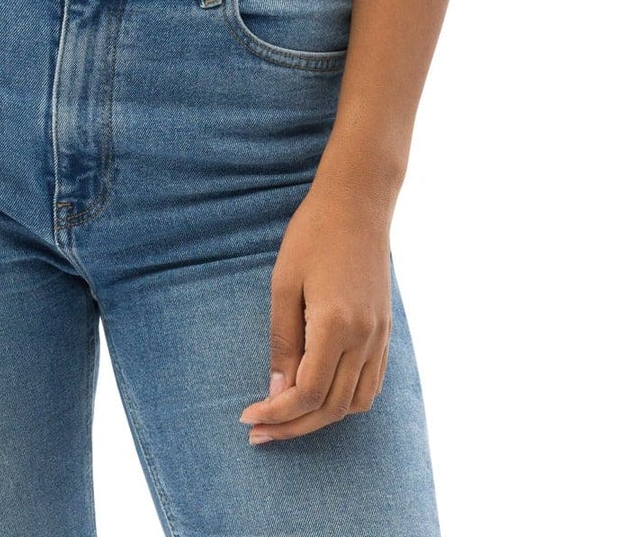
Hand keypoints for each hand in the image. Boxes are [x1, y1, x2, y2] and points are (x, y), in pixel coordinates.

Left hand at [238, 185, 393, 444]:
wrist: (358, 202)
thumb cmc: (313, 234)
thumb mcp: (284, 283)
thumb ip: (283, 341)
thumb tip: (277, 392)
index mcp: (336, 325)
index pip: (306, 393)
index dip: (276, 413)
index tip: (248, 418)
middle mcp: (364, 338)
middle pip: (330, 407)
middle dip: (293, 426)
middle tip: (259, 433)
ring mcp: (380, 336)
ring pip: (356, 403)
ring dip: (321, 418)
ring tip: (287, 419)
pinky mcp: (386, 331)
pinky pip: (371, 384)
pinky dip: (346, 401)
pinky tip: (320, 398)